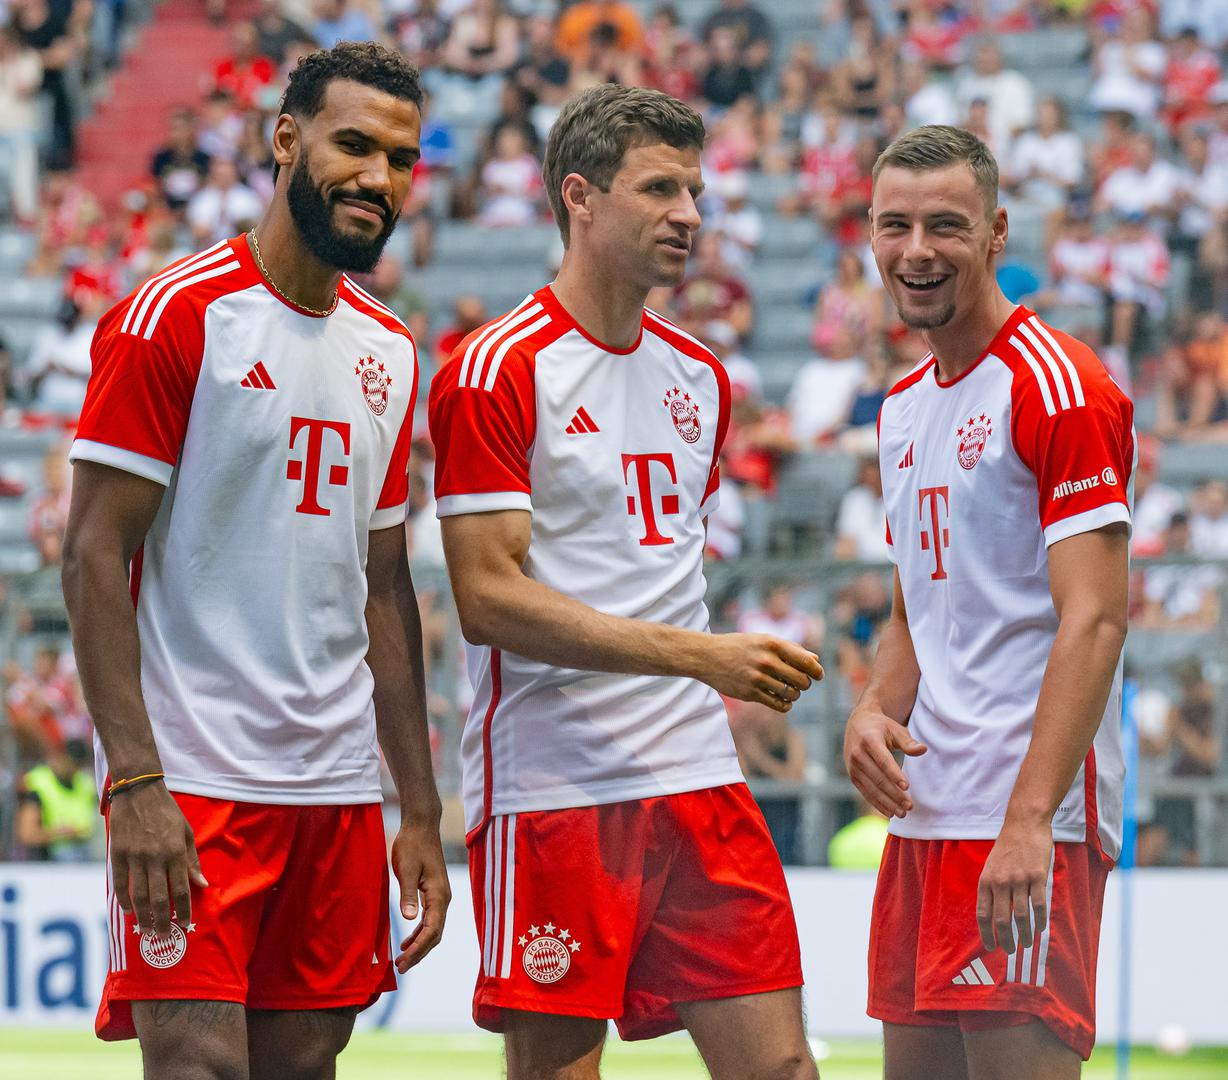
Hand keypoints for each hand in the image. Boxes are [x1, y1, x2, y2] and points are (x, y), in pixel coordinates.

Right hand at [109, 782, 207, 934]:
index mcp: (175, 851)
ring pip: (138, 895)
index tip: (185, 923)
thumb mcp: (186, 832)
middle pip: (158, 898)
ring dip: (143, 916)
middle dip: (162, 920)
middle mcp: (155, 857)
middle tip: (165, 935)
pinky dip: (124, 900)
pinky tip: (130, 911)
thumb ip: (192, 860)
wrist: (138, 791)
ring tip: (148, 929)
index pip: (181, 888)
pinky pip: (119, 883)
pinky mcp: (117, 854)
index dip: (183, 909)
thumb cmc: (167, 811)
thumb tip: (202, 884)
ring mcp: (134, 856)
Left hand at [392, 818, 451, 972]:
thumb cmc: (412, 845)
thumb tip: (409, 919)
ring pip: (433, 929)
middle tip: (400, 968)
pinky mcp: (434, 892)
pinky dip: (420, 933)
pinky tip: (407, 940)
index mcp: (439, 895)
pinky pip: (430, 920)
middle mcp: (444, 899)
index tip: (402, 962)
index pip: (432, 931)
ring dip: (419, 946)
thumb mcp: (406, 869)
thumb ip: (408, 894)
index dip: (418, 949)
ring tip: (402, 960)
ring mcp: (440, 896)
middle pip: (435, 935)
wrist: (421, 826)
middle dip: (419, 953)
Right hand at [702, 634, 823, 712]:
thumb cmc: (739, 646)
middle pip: (801, 680)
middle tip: (800, 682)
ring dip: (795, 694)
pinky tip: (783, 700)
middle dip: (805, 684)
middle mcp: (766, 660)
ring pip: (791, 693)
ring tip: (789, 690)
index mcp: (772, 643)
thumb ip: (790, 649)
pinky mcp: (750, 693)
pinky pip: (778, 704)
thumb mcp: (763, 640)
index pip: (806, 661)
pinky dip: (786, 705)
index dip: (817, 670)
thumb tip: (815, 659)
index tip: (818, 675)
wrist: (707, 656)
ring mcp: (757, 678)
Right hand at [843, 707, 926, 817]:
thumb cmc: (881, 727)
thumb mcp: (894, 729)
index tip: (907, 786)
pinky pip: (865, 792)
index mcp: (869, 740)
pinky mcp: (852, 776)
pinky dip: (877, 804)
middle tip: (909, 806)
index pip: (883, 760)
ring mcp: (852, 766)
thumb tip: (922, 750)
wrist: (857, 725)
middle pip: (877, 778)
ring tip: (902, 813)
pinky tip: (889, 812)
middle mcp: (857, 754)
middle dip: (894, 794)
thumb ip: (908, 741)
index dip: (894, 774)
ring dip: (887, 803)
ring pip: (871, 788)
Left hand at [976, 818, 1052, 953]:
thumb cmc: (1008, 847)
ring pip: (1020, 916)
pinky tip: (1041, 929)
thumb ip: (992, 888)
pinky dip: (1040, 921)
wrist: (1024, 824)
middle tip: (1009, 951)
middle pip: (1001, 919)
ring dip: (1024, 934)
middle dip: (1005, 939)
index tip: (991, 947)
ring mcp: (1019, 880)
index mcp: (986, 880)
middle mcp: (1000, 882)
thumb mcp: (991, 866)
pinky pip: (1039, 905)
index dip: (986, 933)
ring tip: (1026, 944)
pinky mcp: (1037, 877)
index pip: (983, 914)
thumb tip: (993, 914)